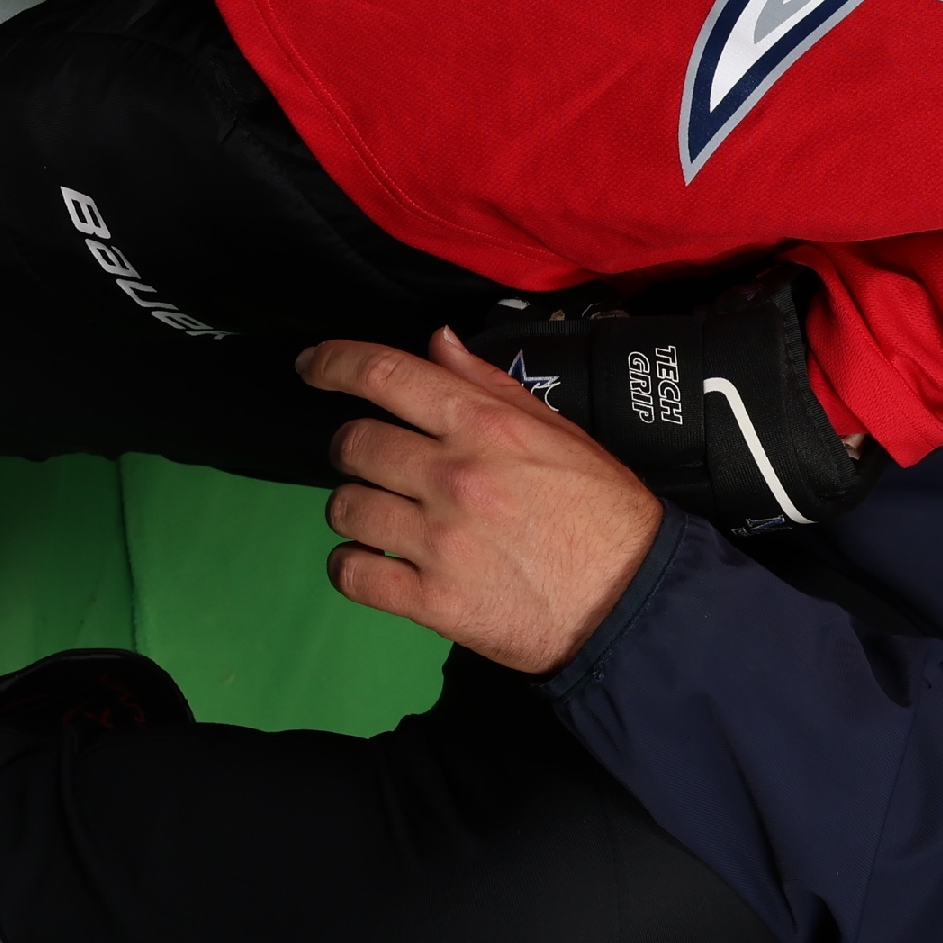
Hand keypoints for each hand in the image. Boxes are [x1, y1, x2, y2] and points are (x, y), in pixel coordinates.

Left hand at [305, 328, 666, 675]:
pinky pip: (351, 575)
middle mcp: (452, 476)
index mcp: (485, 427)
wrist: (631, 600)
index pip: (386, 375)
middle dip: (352, 448)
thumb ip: (491, 384)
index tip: (311, 366)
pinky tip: (370, 563)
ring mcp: (437, 542)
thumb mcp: (560, 431)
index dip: (333, 363)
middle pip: (354, 444)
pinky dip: (349, 566)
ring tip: (380, 517)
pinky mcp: (431, 602)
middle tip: (374, 463)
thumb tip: (436, 341)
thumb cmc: (603, 509)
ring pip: (345, 508)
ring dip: (353, 508)